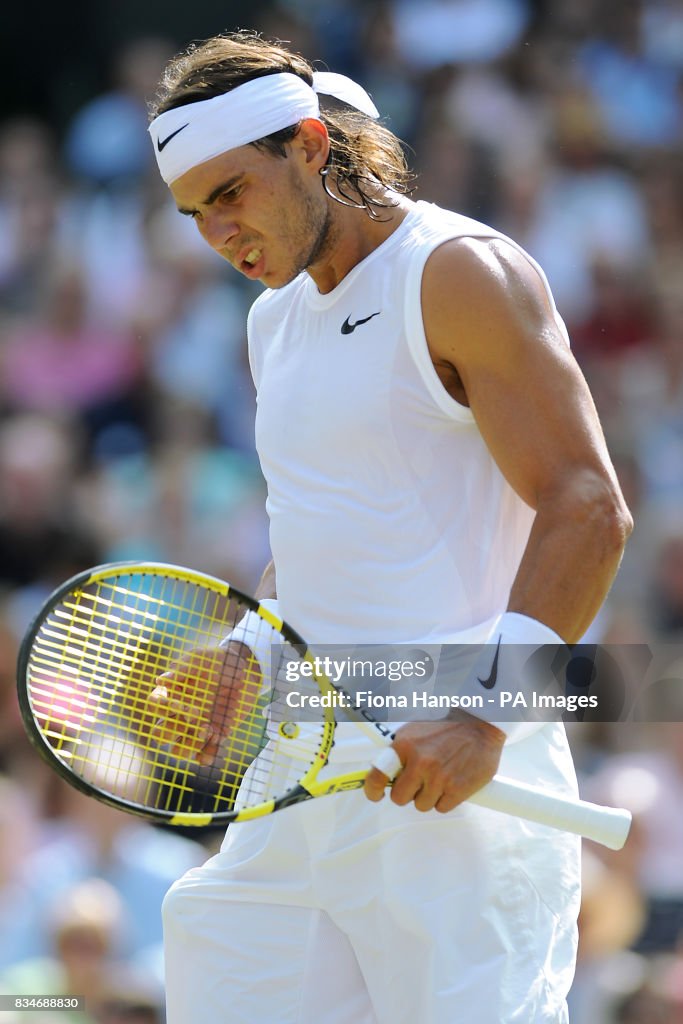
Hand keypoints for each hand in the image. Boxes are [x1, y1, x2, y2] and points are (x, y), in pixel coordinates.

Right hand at [148, 641, 262, 763]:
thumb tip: (160, 680)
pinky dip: (207, 755)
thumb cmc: (218, 661)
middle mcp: (180, 714)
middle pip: (160, 734)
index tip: (180, 702)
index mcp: (173, 694)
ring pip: (179, 749)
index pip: (154, 706)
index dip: (163, 708)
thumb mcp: (201, 659)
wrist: (246, 671)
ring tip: (209, 729)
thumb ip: (183, 668)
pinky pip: (204, 756)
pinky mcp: (214, 736)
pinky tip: (217, 740)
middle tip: (195, 715)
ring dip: (190, 745)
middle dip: (172, 730)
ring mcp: (196, 728)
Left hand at [363, 713, 504, 812]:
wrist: (480, 724)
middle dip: (407, 792)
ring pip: (421, 805)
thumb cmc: (445, 727)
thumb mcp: (415, 731)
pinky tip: (451, 783)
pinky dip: (445, 799)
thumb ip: (399, 751)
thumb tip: (386, 773)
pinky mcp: (458, 789)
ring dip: (428, 796)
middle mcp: (420, 762)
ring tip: (439, 778)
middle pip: (400, 798)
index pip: (378, 774)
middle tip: (418, 782)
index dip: (372, 790)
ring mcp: (439, 777)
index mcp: (405, 744)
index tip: (375, 795)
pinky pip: (441, 808)